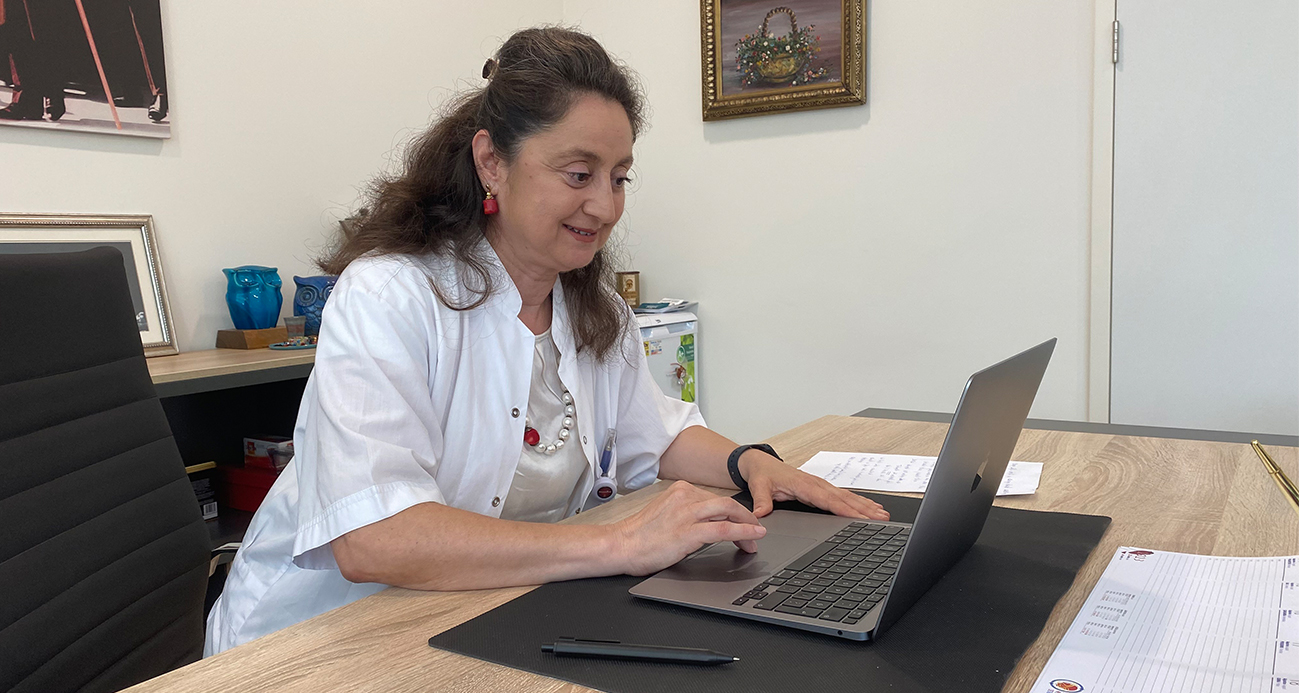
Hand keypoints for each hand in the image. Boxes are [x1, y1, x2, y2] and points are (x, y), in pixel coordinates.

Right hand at [613, 481, 767, 575]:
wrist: (620, 546)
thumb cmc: (640, 536)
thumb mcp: (666, 515)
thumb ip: (686, 514)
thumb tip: (709, 524)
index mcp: (680, 490)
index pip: (715, 498)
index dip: (733, 512)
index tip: (742, 523)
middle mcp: (685, 497)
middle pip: (726, 502)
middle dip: (745, 517)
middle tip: (755, 531)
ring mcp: (687, 513)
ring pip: (729, 511)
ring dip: (748, 525)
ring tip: (756, 538)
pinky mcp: (688, 531)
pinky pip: (723, 528)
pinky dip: (743, 532)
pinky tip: (753, 537)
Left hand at [739, 450, 889, 520]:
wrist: (761, 463)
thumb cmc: (763, 474)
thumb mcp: (758, 487)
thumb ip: (761, 501)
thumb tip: (761, 513)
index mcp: (804, 484)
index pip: (827, 500)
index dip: (845, 509)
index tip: (860, 518)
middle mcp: (816, 484)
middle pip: (843, 499)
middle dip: (864, 509)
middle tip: (882, 519)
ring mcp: (821, 486)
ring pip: (847, 497)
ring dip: (865, 506)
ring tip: (882, 515)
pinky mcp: (822, 489)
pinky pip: (843, 496)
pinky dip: (858, 502)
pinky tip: (870, 508)